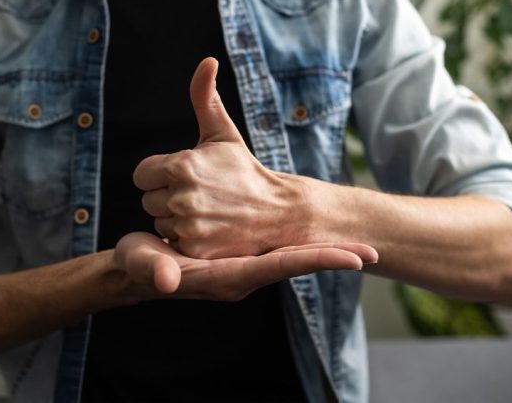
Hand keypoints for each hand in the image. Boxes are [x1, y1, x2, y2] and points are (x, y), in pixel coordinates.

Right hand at [112, 232, 377, 300]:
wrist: (138, 270)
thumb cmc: (139, 267)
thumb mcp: (143, 264)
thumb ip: (155, 271)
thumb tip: (168, 280)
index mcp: (227, 276)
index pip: (281, 267)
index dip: (316, 260)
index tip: (354, 258)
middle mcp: (242, 274)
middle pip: (295, 263)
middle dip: (331, 257)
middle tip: (373, 250)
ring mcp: (242, 265)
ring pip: (289, 256)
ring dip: (320, 249)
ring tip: (356, 242)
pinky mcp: (238, 254)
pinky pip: (276, 249)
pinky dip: (299, 243)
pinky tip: (312, 232)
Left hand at [134, 57, 304, 258]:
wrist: (278, 211)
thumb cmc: (244, 170)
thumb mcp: (222, 133)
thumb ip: (205, 97)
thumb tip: (207, 60)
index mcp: (182, 165)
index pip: (141, 175)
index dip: (158, 175)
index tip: (182, 176)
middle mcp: (182, 196)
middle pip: (148, 200)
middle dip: (167, 196)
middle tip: (200, 194)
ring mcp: (189, 226)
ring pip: (160, 222)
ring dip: (176, 219)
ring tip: (206, 211)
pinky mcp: (196, 250)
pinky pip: (172, 243)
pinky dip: (186, 239)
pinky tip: (209, 230)